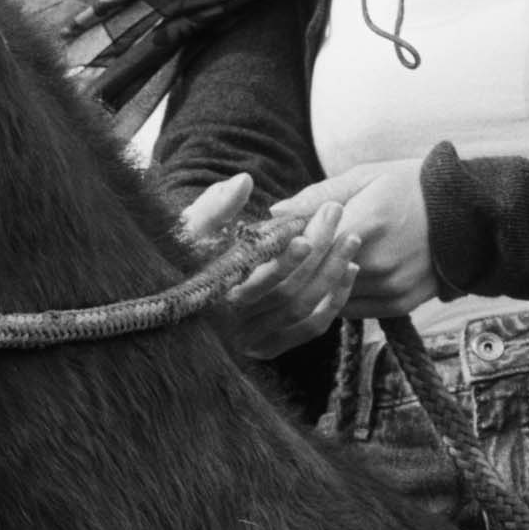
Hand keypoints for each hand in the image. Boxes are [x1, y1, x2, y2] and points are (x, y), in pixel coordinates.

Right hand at [176, 175, 354, 358]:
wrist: (178, 304)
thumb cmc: (184, 255)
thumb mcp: (191, 228)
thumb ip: (215, 205)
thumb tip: (244, 181)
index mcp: (211, 297)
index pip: (255, 281)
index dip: (283, 259)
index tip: (305, 232)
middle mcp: (231, 325)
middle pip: (286, 292)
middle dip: (316, 252)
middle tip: (335, 212)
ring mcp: (251, 340)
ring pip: (301, 309)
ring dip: (331, 274)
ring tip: (350, 238)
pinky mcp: (268, 348)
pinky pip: (310, 329)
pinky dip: (333, 302)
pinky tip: (349, 271)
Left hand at [281, 158, 436, 314]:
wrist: (470, 215)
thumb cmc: (413, 186)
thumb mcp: (367, 177)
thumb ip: (320, 195)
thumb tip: (277, 211)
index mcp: (366, 222)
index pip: (305, 246)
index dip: (281, 248)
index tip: (266, 244)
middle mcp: (377, 261)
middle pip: (314, 277)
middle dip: (290, 272)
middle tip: (273, 265)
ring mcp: (389, 287)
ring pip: (330, 298)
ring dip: (312, 287)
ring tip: (301, 272)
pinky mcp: (400, 305)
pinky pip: (352, 310)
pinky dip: (336, 299)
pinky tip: (331, 282)